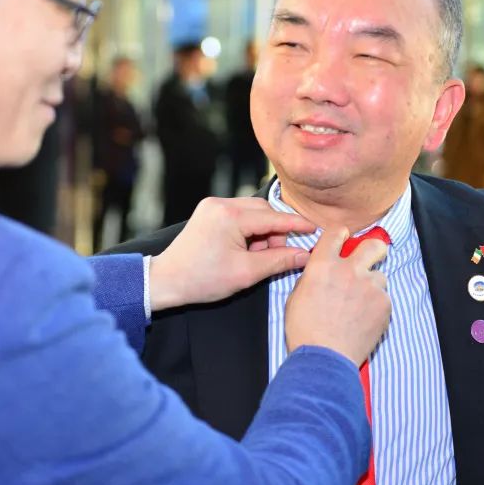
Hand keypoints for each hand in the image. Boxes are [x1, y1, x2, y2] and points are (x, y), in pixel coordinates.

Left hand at [149, 197, 315, 310]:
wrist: (167, 281)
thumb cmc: (202, 280)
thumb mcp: (246, 273)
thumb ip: (279, 261)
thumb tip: (305, 255)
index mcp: (230, 216)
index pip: (274, 217)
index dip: (297, 225)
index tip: (316, 230)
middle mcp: (221, 204)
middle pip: (264, 211)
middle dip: (276, 232)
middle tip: (277, 255)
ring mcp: (213, 205)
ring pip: (253, 212)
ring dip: (263, 232)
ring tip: (256, 257)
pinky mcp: (209, 211)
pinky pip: (239, 215)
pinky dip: (249, 231)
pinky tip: (246, 250)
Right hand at [285, 226, 390, 366]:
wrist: (324, 357)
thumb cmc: (305, 331)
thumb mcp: (296, 296)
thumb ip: (313, 277)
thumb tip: (322, 272)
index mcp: (323, 265)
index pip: (336, 233)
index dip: (341, 235)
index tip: (344, 238)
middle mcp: (349, 270)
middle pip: (373, 245)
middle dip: (374, 249)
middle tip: (372, 257)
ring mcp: (370, 286)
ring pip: (380, 277)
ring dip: (372, 286)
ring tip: (360, 306)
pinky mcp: (384, 304)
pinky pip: (384, 298)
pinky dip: (376, 306)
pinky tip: (364, 320)